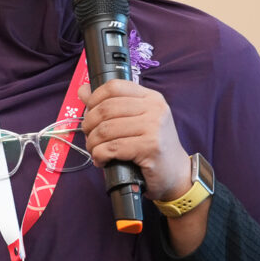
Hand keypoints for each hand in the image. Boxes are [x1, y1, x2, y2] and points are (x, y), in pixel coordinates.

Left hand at [77, 79, 192, 202]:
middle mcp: (155, 109)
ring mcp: (154, 127)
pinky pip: (112, 148)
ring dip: (92, 143)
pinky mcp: (150, 147)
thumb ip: (110, 104)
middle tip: (89, 137)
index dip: (94, 99)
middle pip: (106, 108)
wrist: (176, 173)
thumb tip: (83, 90)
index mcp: (151, 97)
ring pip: (106, 129)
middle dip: (89, 125)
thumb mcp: (135, 120)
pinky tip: (102, 161)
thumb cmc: (151, 147)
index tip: (89, 113)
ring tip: (94, 151)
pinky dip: (99, 156)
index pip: (114, 86)